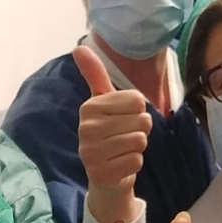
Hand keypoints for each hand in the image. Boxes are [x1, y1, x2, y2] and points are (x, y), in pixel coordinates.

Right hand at [75, 46, 151, 222]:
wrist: (105, 176)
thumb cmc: (109, 133)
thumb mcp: (102, 103)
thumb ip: (95, 75)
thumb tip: (79, 47)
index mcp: (89, 107)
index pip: (138, 100)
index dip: (139, 111)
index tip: (124, 118)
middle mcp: (86, 128)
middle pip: (142, 121)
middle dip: (141, 129)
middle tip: (124, 136)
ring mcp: (91, 152)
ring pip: (140, 141)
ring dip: (138, 147)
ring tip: (123, 149)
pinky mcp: (101, 173)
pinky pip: (136, 161)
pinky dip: (134, 163)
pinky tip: (121, 164)